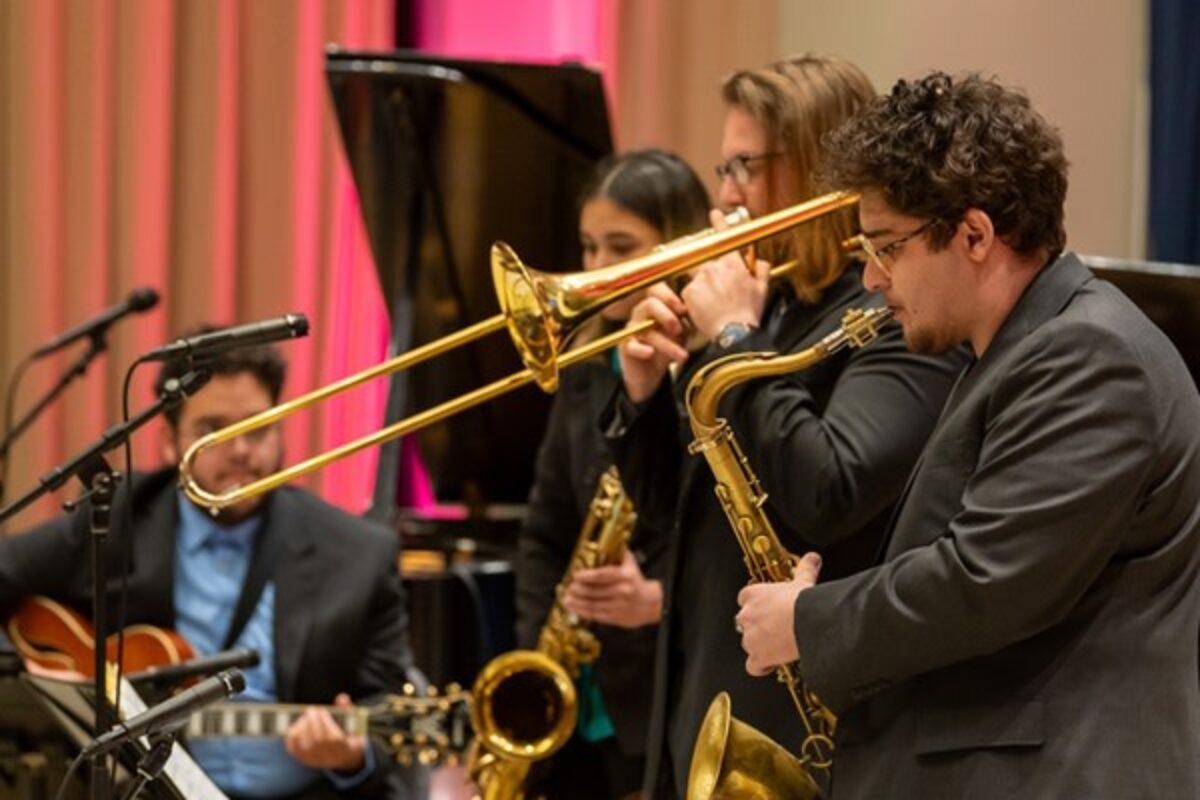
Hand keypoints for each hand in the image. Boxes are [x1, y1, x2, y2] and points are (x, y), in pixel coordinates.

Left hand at [285, 693, 366, 771]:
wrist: (342, 755)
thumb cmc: (345, 734)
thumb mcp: (352, 724)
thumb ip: (347, 710)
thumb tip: (342, 698)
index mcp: (345, 748)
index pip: (334, 739)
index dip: (325, 723)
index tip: (322, 711)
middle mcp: (329, 758)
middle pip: (318, 742)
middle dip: (313, 723)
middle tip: (311, 710)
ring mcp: (315, 760)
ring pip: (305, 746)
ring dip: (302, 728)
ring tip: (305, 716)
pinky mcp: (303, 759)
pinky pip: (293, 749)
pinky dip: (292, 735)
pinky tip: (297, 724)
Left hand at [561, 550, 662, 627]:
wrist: (650, 603)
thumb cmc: (636, 581)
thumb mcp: (630, 563)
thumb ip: (617, 553)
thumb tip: (602, 543)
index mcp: (626, 576)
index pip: (602, 575)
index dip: (587, 575)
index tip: (576, 575)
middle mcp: (622, 591)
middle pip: (594, 590)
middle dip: (578, 589)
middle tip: (569, 586)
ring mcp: (618, 606)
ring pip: (592, 604)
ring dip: (576, 601)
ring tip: (566, 598)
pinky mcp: (614, 618)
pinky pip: (595, 614)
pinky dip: (581, 611)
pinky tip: (572, 607)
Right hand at [618, 283, 688, 402]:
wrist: (649, 375)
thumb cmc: (666, 348)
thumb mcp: (679, 335)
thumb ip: (684, 322)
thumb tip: (696, 314)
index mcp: (655, 306)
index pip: (657, 291)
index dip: (669, 297)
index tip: (684, 310)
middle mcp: (641, 313)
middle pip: (650, 304)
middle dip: (667, 316)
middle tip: (680, 331)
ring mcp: (632, 329)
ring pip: (647, 330)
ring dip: (666, 344)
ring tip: (682, 356)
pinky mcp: (625, 346)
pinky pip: (632, 345)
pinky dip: (641, 349)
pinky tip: (650, 353)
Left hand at [681, 209, 768, 339]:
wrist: (734, 334)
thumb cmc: (748, 314)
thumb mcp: (762, 290)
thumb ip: (762, 270)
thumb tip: (761, 262)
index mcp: (733, 264)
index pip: (725, 237)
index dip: (719, 223)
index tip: (715, 213)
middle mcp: (714, 267)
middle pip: (704, 257)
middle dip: (706, 267)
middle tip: (712, 282)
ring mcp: (700, 279)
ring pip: (696, 276)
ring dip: (702, 287)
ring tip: (712, 304)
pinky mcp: (688, 292)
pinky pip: (688, 291)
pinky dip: (694, 300)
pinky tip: (705, 310)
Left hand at [735, 552, 821, 676]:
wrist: (808, 623)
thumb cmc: (803, 603)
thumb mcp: (803, 581)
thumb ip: (805, 568)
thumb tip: (812, 559)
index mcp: (754, 595)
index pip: (745, 598)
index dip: (756, 604)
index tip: (767, 608)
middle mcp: (747, 616)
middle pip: (744, 621)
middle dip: (756, 625)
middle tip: (774, 628)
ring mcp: (750, 637)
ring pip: (748, 643)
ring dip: (759, 646)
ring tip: (776, 647)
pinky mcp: (757, 656)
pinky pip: (752, 666)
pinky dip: (760, 667)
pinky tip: (771, 665)